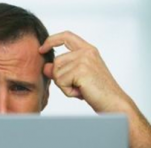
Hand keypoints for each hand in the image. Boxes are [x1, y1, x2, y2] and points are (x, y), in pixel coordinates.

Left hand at [39, 31, 150, 147]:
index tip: (41, 48)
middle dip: (60, 77)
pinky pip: (61, 82)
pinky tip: (81, 92)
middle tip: (77, 86)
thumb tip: (45, 67)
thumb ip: (62, 69)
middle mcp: (86, 52)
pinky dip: (67, 91)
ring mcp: (84, 60)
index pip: (66, 36)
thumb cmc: (96, 91)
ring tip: (80, 89)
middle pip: (56, 61)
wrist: (113, 102)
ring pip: (56, 73)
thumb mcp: (76, 77)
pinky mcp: (81, 70)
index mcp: (88, 50)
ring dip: (65, 86)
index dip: (51, 40)